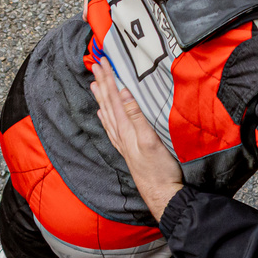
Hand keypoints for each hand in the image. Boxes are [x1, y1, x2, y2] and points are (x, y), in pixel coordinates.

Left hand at [89, 58, 183, 217]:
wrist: (163, 194)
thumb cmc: (160, 170)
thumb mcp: (150, 140)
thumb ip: (136, 117)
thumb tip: (122, 93)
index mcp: (126, 129)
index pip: (114, 98)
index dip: (108, 79)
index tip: (102, 62)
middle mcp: (122, 134)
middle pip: (108, 103)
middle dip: (102, 83)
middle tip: (95, 65)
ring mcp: (125, 143)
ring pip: (108, 114)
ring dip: (102, 98)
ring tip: (95, 84)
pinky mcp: (130, 149)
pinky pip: (113, 127)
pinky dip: (107, 116)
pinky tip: (105, 113)